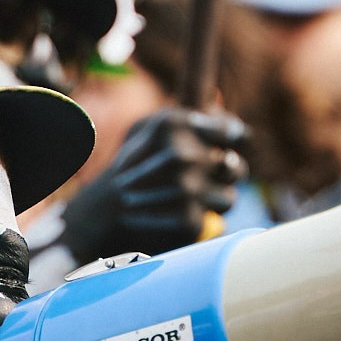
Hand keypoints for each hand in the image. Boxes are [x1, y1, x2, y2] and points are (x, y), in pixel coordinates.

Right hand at [61, 107, 247, 261]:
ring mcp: (186, 189)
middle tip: (203, 179)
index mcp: (175, 123)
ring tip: (189, 200)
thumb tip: (236, 130)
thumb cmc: (134, 165)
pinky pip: (215, 219)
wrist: (104, 211)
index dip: (234, 142)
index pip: (233, 132)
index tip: (228, 148)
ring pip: (229, 197)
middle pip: (236, 167)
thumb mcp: (153, 127)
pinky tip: (176, 215)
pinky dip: (200, 219)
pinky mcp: (190, 219)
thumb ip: (195, 121)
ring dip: (215, 200)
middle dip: (225, 175)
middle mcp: (183, 154)